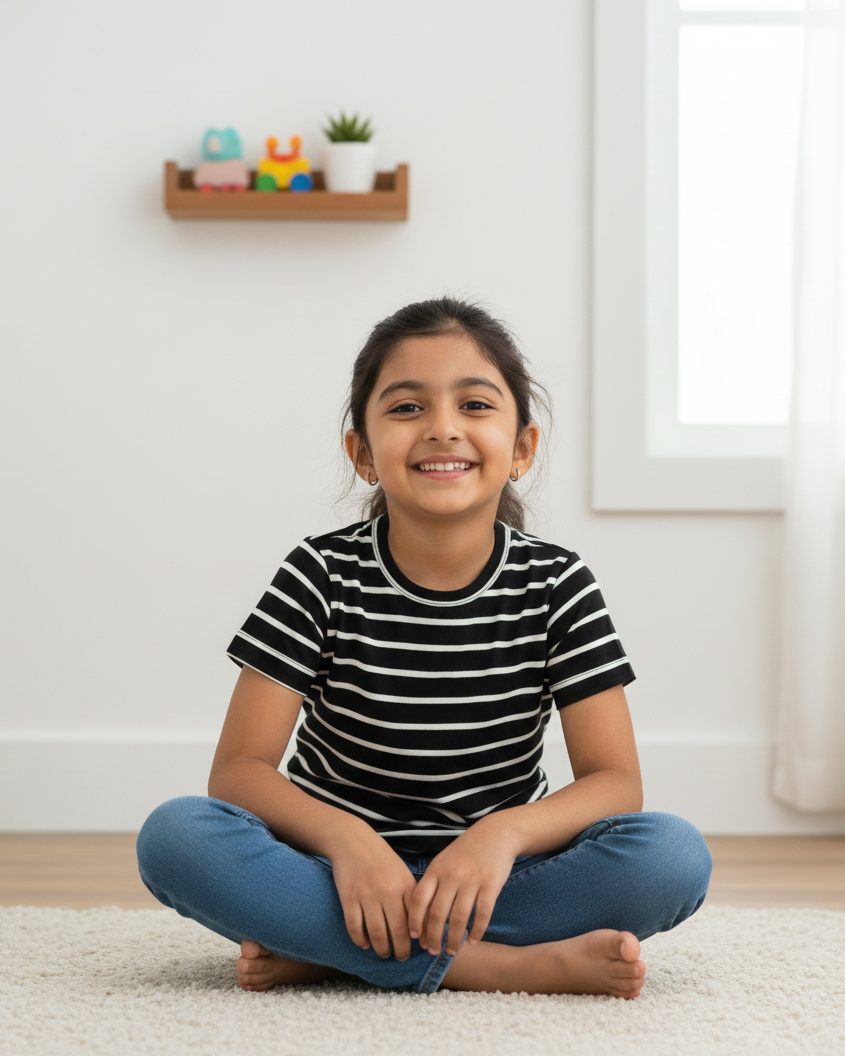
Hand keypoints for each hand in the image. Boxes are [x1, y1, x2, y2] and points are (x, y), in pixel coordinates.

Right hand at [330, 831, 417, 960]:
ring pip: (377, 935)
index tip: (420, 949)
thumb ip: (411, 897)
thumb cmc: (381, 860)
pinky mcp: (349, 898)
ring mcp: (367, 896)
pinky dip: (360, 940)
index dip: (419, 939)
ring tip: (384, 953)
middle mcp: (388, 893)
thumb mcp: (402, 873)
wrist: (353, 841)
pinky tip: (365, 944)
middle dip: (401, 951)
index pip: (417, 921)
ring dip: (382, 950)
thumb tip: (421, 927)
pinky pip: (355, 928)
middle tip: (400, 957)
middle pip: (399, 933)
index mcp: (405, 886)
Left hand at [407, 817, 519, 956]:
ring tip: (451, 951)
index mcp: (436, 869)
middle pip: (437, 914)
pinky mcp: (491, 884)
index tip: (415, 937)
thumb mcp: (443, 861)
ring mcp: (472, 879)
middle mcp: (452, 875)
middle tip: (433, 952)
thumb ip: (432, 884)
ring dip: (454, 940)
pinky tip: (473, 940)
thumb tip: (421, 919)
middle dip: (433, 937)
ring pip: (459, 918)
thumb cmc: (465, 852)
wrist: (495, 833)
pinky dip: (477, 931)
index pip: (419, 900)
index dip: (415, 921)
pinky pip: (482, 914)